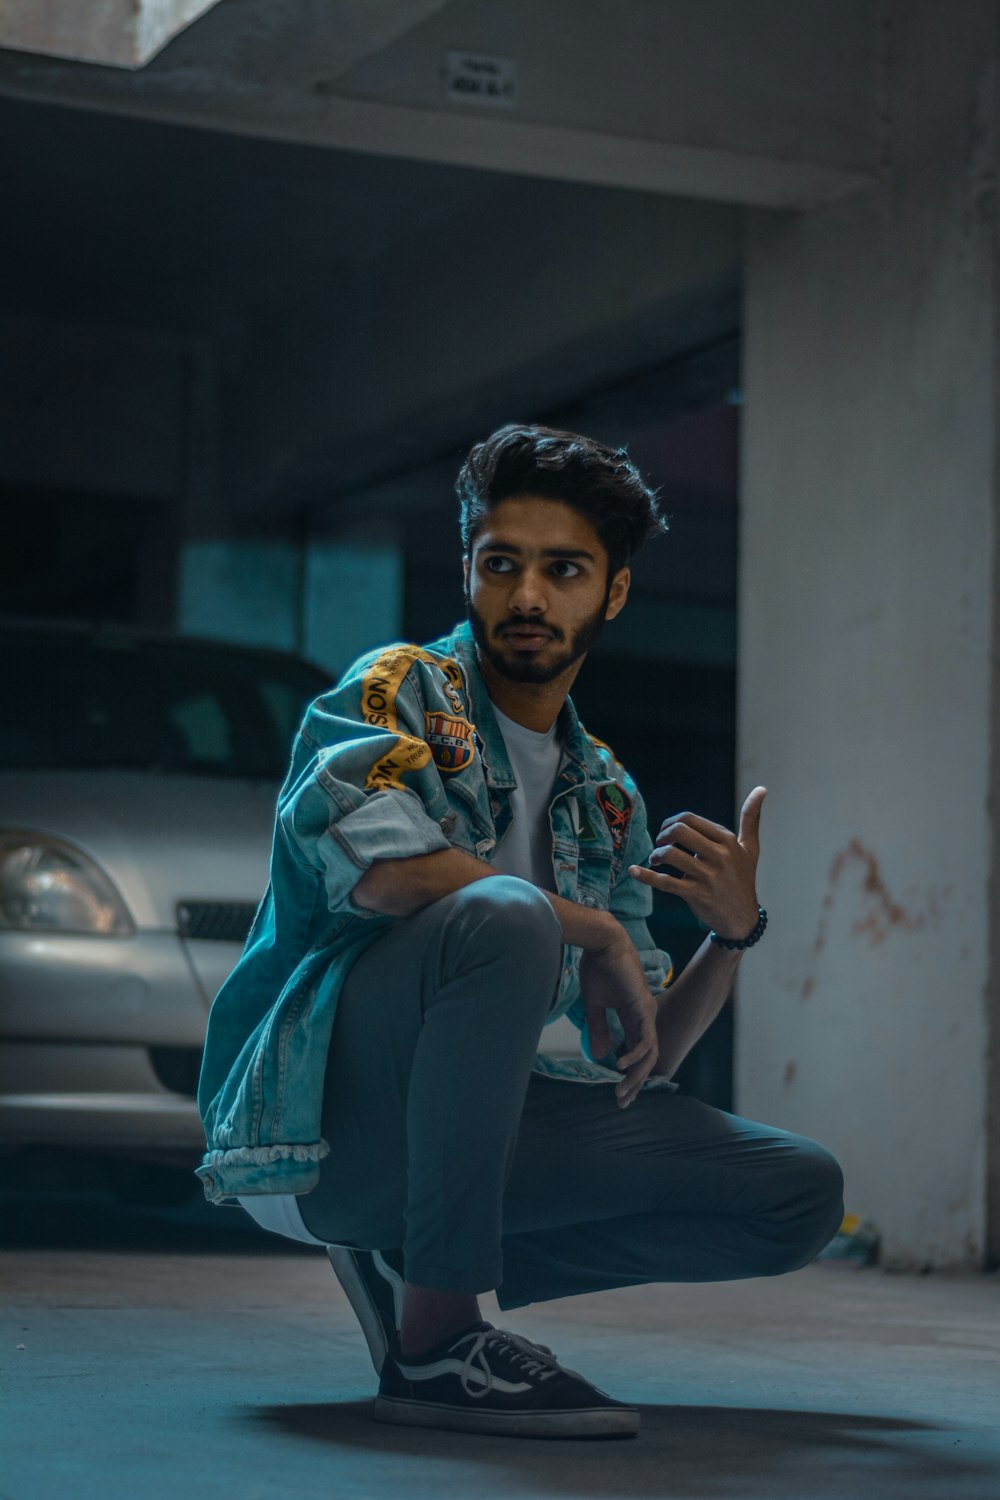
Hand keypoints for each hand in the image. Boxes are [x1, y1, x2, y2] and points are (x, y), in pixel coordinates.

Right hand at [579, 933, 658, 1107]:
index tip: (618, 1093)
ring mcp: (646, 1013)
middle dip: (635, 1083)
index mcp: (633, 1017)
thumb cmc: (598, 967)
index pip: (637, 1052)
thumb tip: (601, 1055)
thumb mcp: (595, 1005)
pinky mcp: (643, 1008)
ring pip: (649, 1054)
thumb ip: (599, 1029)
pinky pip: (644, 1040)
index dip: (629, 1075)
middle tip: (622, 1102)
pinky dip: (634, 1055)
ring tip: (621, 1091)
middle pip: (647, 1059)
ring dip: (636, 1076)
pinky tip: (621, 1065)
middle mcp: (644, 1018)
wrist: (602, 943)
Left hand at [629, 786, 766, 938]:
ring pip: (671, 854)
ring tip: (655, 859)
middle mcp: (719, 856)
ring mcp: (707, 876)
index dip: (671, 821)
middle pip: (679, 831)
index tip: (666, 831)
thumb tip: (762, 788)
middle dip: (662, 834)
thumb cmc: (743, 878)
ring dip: (655, 854)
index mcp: (727, 840)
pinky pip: (665, 882)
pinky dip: (646, 876)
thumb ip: (751, 818)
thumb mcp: (750, 847)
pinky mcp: (696, 894)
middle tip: (660, 843)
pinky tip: (634, 871)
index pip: (690, 819)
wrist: (742, 918)